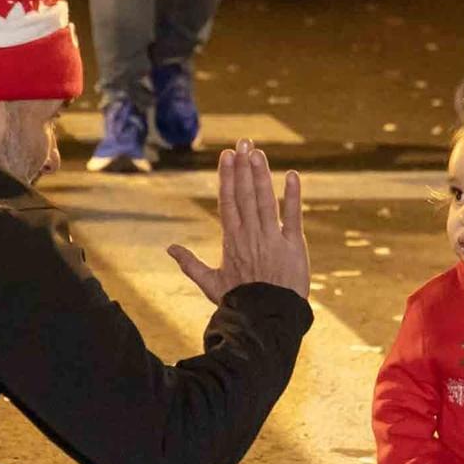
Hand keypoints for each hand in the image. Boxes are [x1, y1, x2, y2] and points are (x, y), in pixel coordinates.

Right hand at [168, 140, 309, 302]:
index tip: (227, 155)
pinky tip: (293, 176)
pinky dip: (293, 196)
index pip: (228, 201)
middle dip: (243, 167)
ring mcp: (272, 239)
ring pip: (265, 201)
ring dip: (261, 175)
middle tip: (243, 142)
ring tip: (258, 152)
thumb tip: (169, 248)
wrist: (265, 320)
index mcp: (231, 241)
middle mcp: (250, 235)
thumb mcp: (210, 284)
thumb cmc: (238, 303)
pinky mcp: (293, 246)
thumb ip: (190, 264)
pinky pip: (293, 217)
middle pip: (245, 194)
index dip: (227, 177)